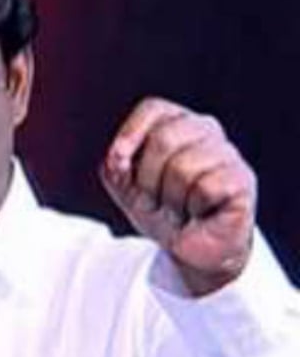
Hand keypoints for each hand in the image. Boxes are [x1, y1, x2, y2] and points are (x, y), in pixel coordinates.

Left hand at [100, 97, 257, 295]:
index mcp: (175, 123)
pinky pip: (205, 189)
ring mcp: (226, 153)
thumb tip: (118, 157)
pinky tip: (200, 213)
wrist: (188, 247)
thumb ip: (114, 166)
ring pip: (182, 168)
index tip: (118, 161)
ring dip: (170, 200)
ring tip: (178, 210)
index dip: (130, 133)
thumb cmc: (159, 209)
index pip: (153, 109)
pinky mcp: (241, 180)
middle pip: (163, 140)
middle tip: (155, 200)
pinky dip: (194, 209)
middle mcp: (204, 129)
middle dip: (147, 180)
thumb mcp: (125, 187)